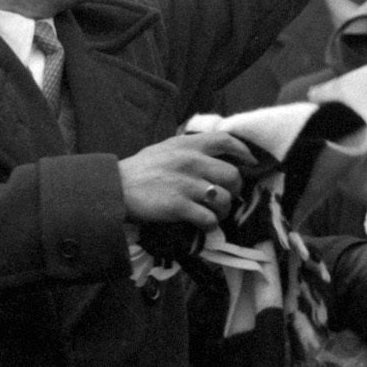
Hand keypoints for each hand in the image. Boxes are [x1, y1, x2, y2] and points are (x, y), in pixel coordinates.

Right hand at [120, 124, 259, 233]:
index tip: (251, 162)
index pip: (226, 140)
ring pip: (224, 199)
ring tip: (215, 214)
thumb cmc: (141, 169)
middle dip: (235, 190)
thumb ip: (190, 148)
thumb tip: (213, 154)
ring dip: (224, 210)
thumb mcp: (166, 148)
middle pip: (233, 176)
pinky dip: (210, 225)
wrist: (116, 188)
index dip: (244, 152)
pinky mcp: (180, 207)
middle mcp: (192, 162)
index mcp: (189, 145)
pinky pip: (209, 219)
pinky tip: (204, 226)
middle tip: (227, 197)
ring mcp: (187, 185)